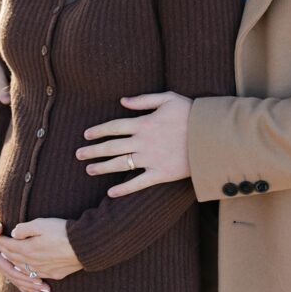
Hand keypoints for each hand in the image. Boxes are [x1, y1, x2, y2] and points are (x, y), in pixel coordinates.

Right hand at [0, 212, 48, 291]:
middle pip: (15, 278)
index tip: (38, 279)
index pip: (11, 269)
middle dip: (30, 284)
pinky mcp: (2, 265)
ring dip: (28, 287)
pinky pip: (12, 277)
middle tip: (45, 289)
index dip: (24, 276)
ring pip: (14, 279)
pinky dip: (21, 285)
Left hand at [0, 218, 81, 280]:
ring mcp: (44, 270)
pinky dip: (27, 272)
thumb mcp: (41, 224)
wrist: (84, 246)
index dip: (2, 241)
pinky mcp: (55, 274)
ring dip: (14, 263)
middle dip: (5, 251)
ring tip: (8, 258)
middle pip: (15, 258)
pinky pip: (36, 275)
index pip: (10, 246)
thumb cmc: (62, 231)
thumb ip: (24, 229)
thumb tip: (14, 233)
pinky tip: (27, 270)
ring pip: (24, 268)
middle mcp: (34, 262)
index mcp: (29, 249)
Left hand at [76, 91, 192, 196]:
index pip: (114, 127)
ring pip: (120, 164)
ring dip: (102, 167)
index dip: (98, 131)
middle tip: (78, 154)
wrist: (213, 136)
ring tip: (88, 170)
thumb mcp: (168, 98)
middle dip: (93, 150)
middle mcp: (143, 142)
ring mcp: (151, 159)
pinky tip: (110, 193)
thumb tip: (122, 100)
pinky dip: (124, 188)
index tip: (86, 135)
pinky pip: (138, 183)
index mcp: (143, 123)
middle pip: (112, 146)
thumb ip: (143, 99)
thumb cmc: (192, 114)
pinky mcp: (161, 174)